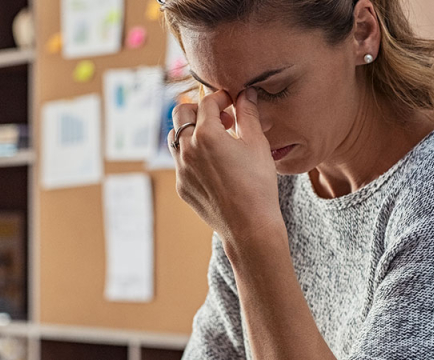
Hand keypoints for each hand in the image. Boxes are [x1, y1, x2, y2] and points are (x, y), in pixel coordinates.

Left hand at [169, 89, 284, 248]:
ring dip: (191, 130)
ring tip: (215, 139)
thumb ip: (248, 114)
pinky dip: (192, 154)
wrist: (249, 226)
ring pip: (176, 137)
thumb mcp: (257, 144)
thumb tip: (245, 93)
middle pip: (180, 112)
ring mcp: (181, 169)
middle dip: (199, 109)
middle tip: (221, 118)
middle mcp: (187, 149)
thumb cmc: (258, 184)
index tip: (232, 103)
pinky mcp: (181, 186)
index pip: (207, 102)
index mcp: (206, 134)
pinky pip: (180, 161)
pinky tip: (214, 164)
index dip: (221, 98)